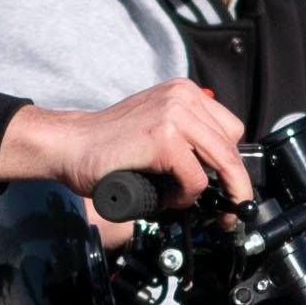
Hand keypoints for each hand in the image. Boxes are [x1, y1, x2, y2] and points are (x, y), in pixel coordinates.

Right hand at [0, 78, 246, 214]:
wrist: (69, 146)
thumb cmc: (108, 147)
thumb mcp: (157, 129)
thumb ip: (187, 139)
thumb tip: (220, 173)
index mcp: (183, 92)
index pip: (230, 130)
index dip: (232, 164)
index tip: (232, 190)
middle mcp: (183, 97)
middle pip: (232, 146)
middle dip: (236, 184)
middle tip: (232, 212)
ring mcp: (174, 115)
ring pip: (222, 162)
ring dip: (211, 191)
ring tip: (184, 201)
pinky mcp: (164, 138)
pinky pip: (196, 179)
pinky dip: (184, 197)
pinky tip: (164, 197)